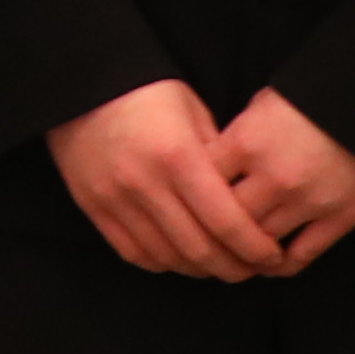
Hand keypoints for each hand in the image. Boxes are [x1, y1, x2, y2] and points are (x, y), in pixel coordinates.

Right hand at [48, 81, 301, 279]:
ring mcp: (115, 200)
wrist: (81, 83)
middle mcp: (145, 184)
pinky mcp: (94, 208)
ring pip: (168, 258)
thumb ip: (219, 159)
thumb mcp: (194, 111)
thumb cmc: (148, 92)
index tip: (273, 256)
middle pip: (199, 249)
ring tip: (221, 265)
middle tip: (252, 268)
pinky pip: (135, 253)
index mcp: (178, 156)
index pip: (226, 221)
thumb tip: (246, 202)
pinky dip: (164, 263)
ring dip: (201, 269)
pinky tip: (182, 257)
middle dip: (235, 267)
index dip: (255, 248)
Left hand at [203, 90, 354, 268]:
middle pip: (225, 219)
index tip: (188, 202)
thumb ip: (235, 137)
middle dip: (213, 231)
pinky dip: (281, 265)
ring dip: (244, 250)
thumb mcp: (264, 103)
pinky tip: (271, 263)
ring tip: (236, 253)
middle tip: (204, 241)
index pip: (201, 182)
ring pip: (259, 242)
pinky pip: (301, 255)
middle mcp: (273, 177)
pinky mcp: (339, 218)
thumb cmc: (314, 95)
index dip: (190, 193)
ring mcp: (307, 201)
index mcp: (247, 142)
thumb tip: (208, 168)